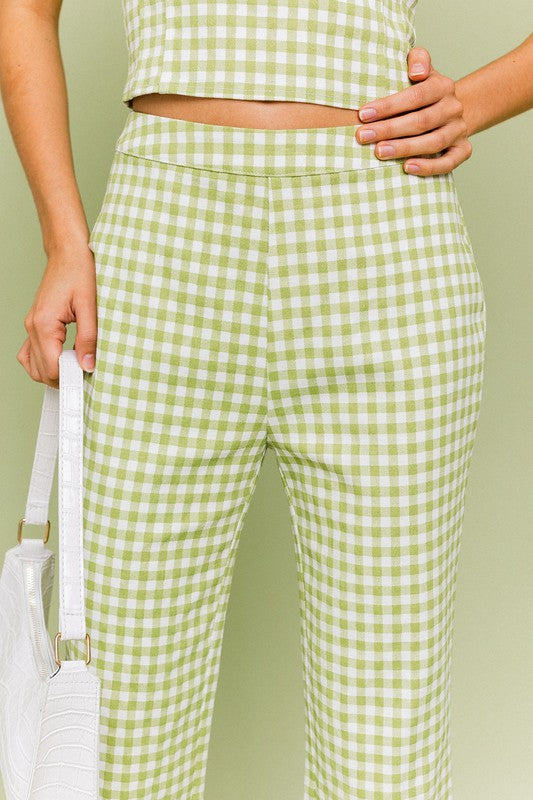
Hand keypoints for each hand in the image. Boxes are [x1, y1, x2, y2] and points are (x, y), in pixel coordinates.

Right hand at [17, 243, 96, 386]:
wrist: (68, 253)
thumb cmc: (80, 273)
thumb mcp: (90, 307)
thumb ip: (88, 339)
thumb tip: (88, 366)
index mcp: (44, 325)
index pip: (52, 368)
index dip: (70, 379)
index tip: (88, 381)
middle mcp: (32, 327)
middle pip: (42, 371)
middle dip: (63, 378)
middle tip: (86, 377)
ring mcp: (31, 326)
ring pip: (34, 365)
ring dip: (53, 373)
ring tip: (76, 369)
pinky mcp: (35, 324)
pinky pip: (31, 352)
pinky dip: (43, 362)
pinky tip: (62, 360)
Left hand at [355, 47, 471, 175]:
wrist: (449, 111)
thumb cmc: (423, 92)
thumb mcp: (421, 69)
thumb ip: (418, 60)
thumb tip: (416, 72)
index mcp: (442, 86)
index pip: (416, 95)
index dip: (389, 106)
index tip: (363, 114)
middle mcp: (453, 108)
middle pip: (421, 121)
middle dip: (389, 129)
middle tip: (363, 136)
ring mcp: (459, 130)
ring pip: (433, 142)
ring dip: (404, 148)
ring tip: (380, 152)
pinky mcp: (462, 150)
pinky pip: (448, 163)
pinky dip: (428, 167)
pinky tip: (407, 168)